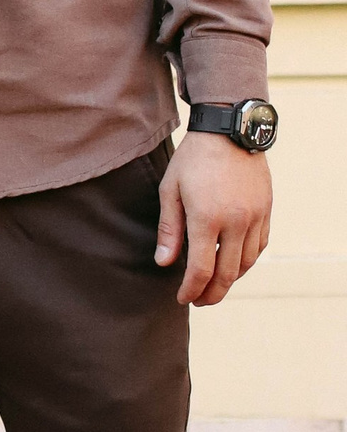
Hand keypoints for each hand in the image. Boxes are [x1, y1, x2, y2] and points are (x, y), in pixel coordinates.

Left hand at [156, 133, 271, 306]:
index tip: (182, 298)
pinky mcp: (266, 211)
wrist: (229, 130)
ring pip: (246, 263)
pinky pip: (260, 246)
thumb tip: (164, 264)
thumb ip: (169, 229)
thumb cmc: (193, 158)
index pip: (201, 270)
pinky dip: (246, 261)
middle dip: (212, 294)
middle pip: (227, 274)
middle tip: (199, 301)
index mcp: (207, 218)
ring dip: (230, 280)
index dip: (191, 290)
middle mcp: (236, 222)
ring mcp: (255, 217)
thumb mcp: (171, 189)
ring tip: (213, 284)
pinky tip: (233, 263)